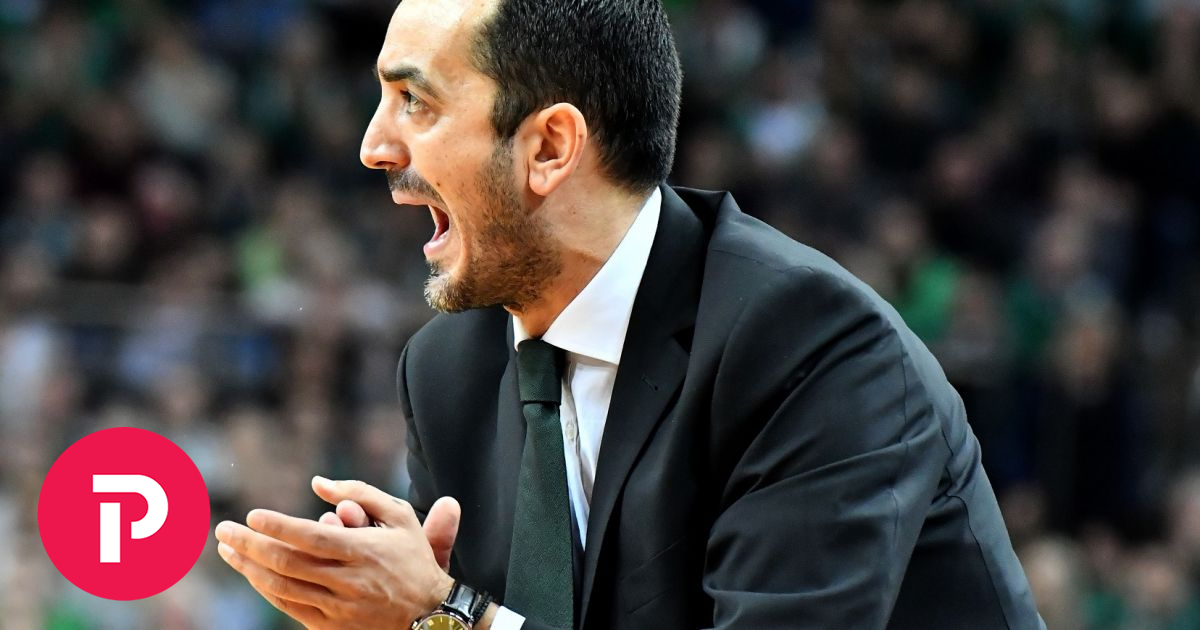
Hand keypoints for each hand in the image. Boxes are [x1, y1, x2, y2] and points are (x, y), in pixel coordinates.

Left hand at [214, 479, 458, 628]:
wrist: (429, 617)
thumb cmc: (412, 558)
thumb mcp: (400, 516)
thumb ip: (360, 492)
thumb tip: (317, 483)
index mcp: (365, 551)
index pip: (312, 538)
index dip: (279, 527)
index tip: (252, 515)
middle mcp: (349, 581)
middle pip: (288, 564)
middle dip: (250, 546)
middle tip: (224, 531)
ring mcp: (338, 608)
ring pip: (282, 588)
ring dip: (249, 569)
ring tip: (228, 551)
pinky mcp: (331, 627)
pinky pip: (289, 607)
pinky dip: (266, 590)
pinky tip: (252, 573)